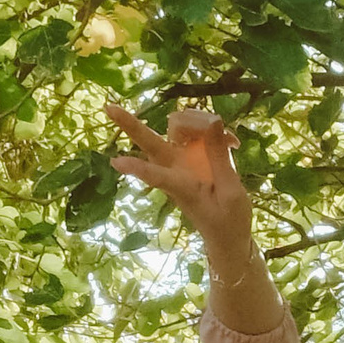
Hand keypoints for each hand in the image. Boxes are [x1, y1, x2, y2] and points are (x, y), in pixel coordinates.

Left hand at [107, 102, 249, 240]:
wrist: (229, 234)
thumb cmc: (228, 221)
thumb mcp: (230, 193)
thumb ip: (220, 158)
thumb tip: (214, 122)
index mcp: (181, 188)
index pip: (156, 176)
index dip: (137, 168)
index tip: (115, 162)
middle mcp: (175, 170)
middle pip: (149, 142)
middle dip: (130, 125)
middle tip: (109, 108)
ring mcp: (182, 160)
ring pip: (177, 126)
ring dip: (198, 123)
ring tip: (231, 142)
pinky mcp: (193, 153)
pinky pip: (196, 128)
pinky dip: (215, 130)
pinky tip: (235, 143)